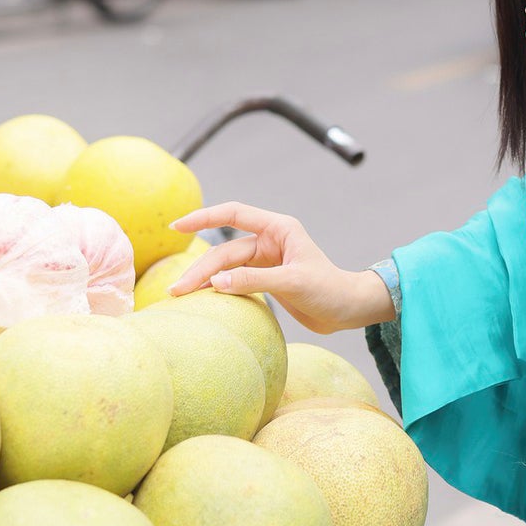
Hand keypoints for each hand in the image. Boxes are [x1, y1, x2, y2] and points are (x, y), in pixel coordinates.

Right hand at [167, 202, 393, 334]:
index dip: (204, 218)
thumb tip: (216, 283)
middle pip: (225, 251)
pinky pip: (234, 281)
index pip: (234, 214)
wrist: (348, 310)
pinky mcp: (265, 279)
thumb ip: (255, 281)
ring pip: (226, 268)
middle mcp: (270, 241)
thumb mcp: (293, 283)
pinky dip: (218, 290)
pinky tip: (201, 300)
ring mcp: (266, 261)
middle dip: (201, 269)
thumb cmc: (330, 290)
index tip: (177, 225)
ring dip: (205, 281)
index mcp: (279, 229)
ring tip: (182, 296)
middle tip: (178, 290)